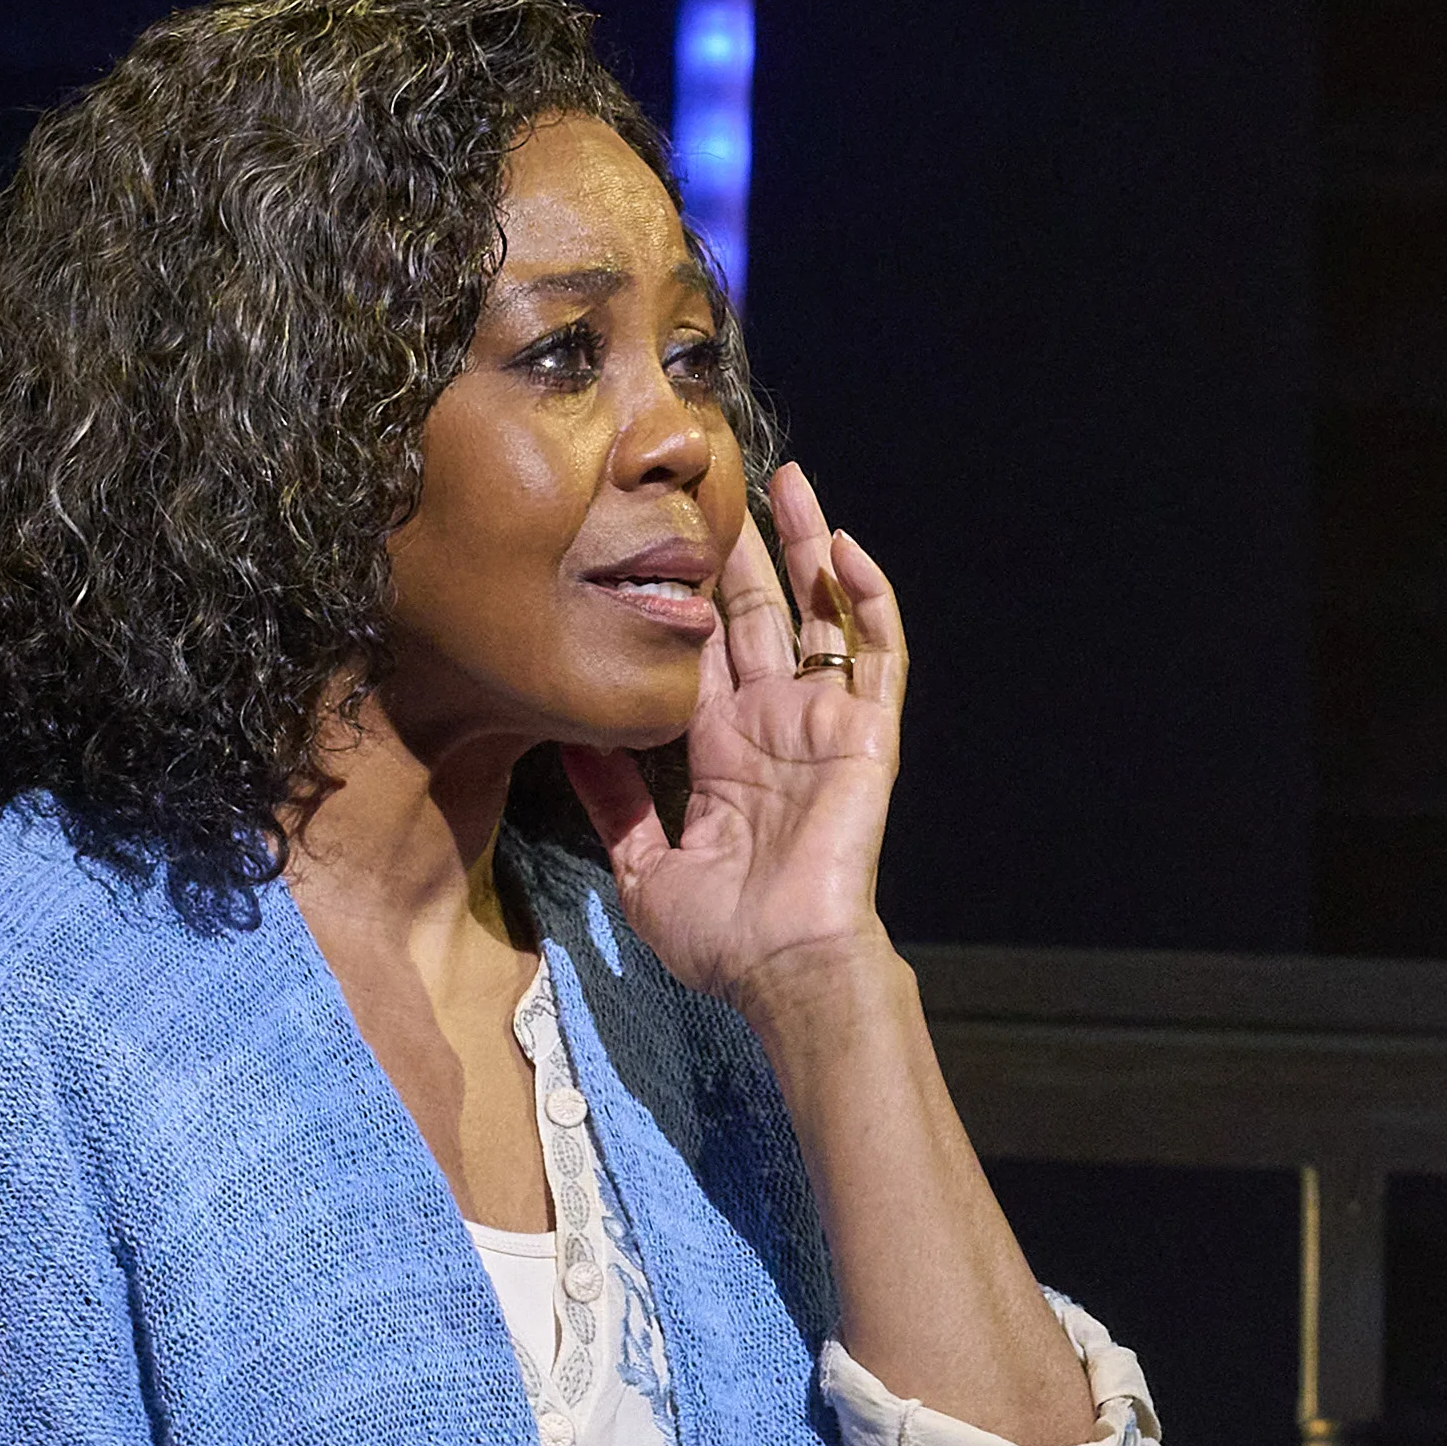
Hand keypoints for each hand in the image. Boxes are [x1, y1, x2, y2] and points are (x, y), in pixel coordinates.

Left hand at [571, 461, 906, 997]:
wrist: (784, 965)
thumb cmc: (721, 937)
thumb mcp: (645, 869)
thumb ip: (612, 807)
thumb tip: (568, 746)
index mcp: (723, 751)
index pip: (705, 652)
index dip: (690, 596)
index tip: (665, 538)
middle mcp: (775, 725)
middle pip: (760, 614)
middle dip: (744, 548)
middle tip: (723, 481)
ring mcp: (824, 723)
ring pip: (822, 614)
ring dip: (810, 546)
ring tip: (791, 481)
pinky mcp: (866, 732)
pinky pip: (878, 654)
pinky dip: (867, 599)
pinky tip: (844, 548)